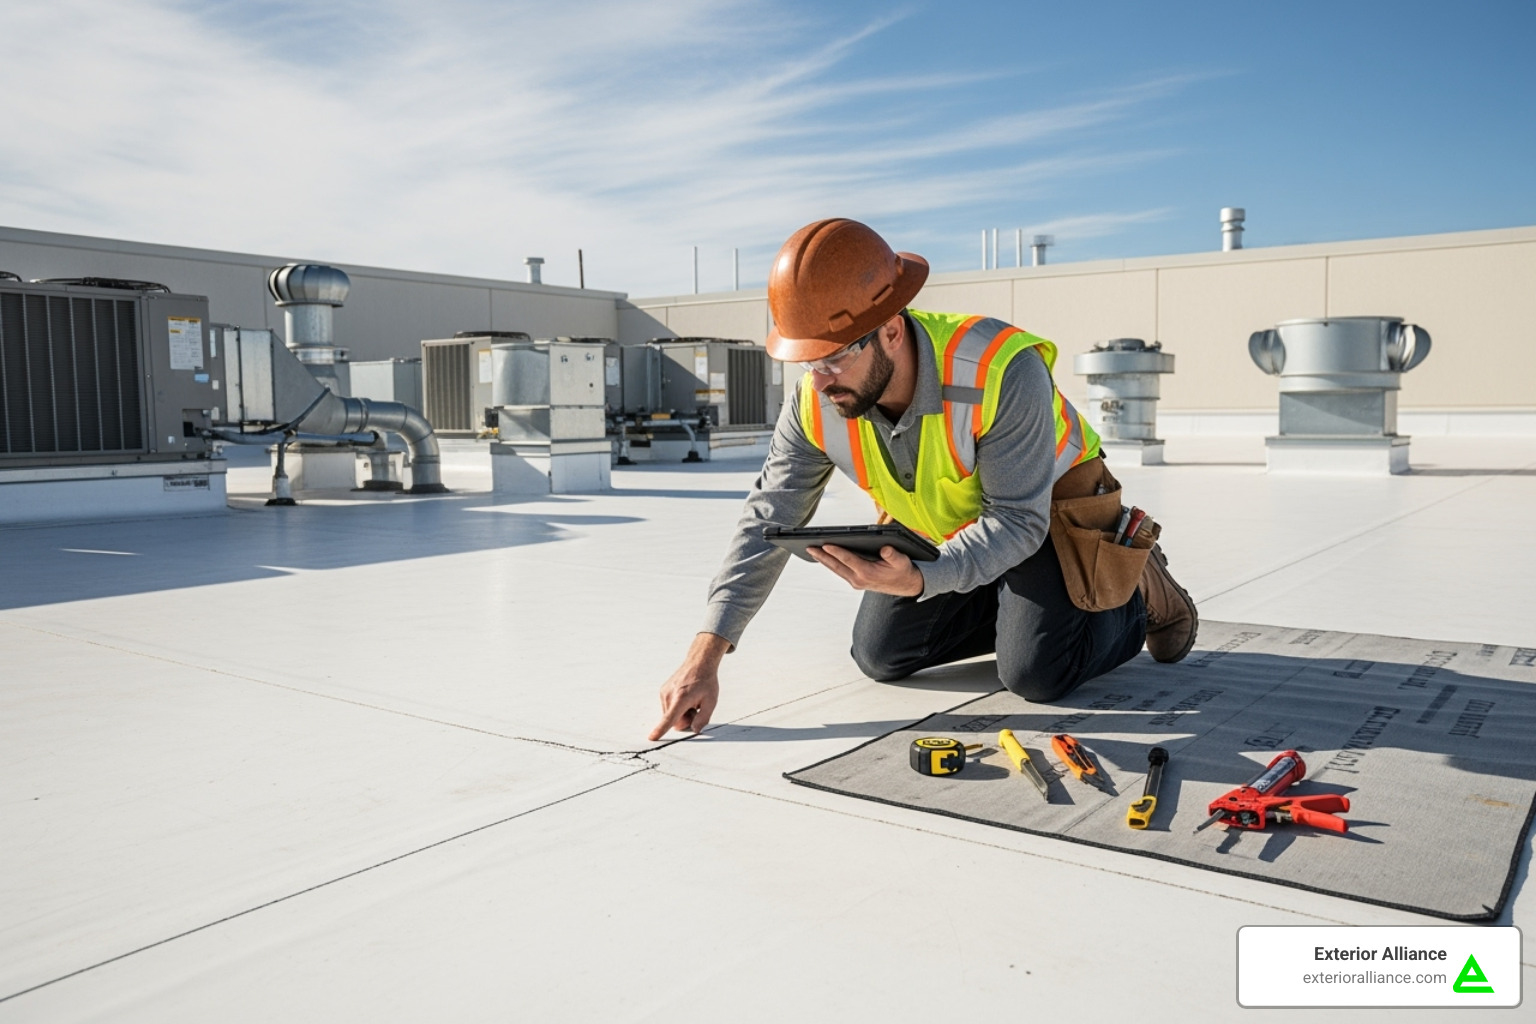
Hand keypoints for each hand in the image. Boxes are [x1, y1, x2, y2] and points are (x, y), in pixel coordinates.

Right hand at [649, 632, 730, 740]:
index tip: (652, 737)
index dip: (661, 729)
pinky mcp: (662, 692)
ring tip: (690, 700)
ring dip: (680, 713)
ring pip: (670, 716)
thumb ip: (703, 719)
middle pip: (673, 721)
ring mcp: (664, 692)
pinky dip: (676, 707)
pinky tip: (685, 697)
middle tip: (695, 708)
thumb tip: (694, 730)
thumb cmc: (706, 682)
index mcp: (681, 698)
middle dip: (684, 720)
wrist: (699, 663)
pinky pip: (668, 708)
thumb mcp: (711, 702)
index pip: (670, 718)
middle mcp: (669, 695)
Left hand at [808, 544, 923, 597]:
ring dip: (824, 560)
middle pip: (836, 566)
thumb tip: (885, 548)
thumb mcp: (902, 561)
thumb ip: (893, 555)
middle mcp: (859, 579)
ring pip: (836, 570)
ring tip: (812, 550)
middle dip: (822, 556)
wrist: (907, 586)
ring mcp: (856, 582)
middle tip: (809, 547)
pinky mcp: (856, 581)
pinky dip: (831, 564)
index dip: (836, 552)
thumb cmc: (903, 571)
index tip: (825, 545)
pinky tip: (825, 557)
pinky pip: (840, 572)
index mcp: (868, 573)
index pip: (848, 560)